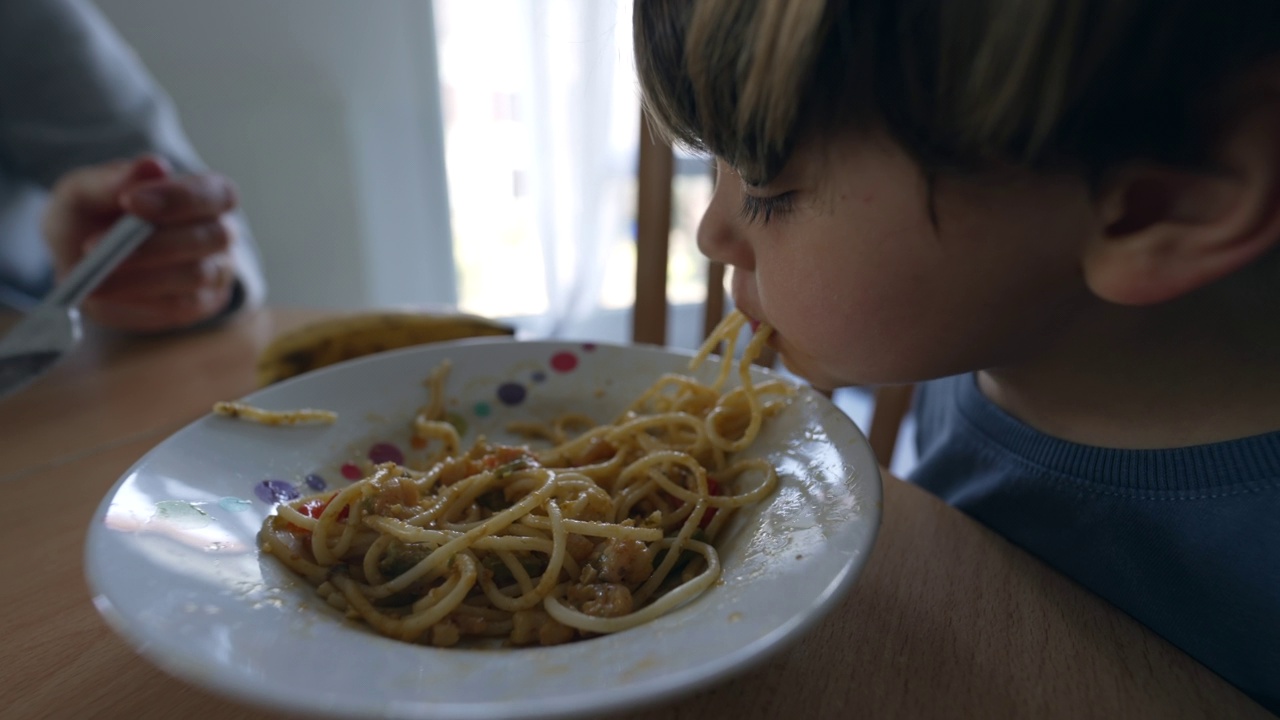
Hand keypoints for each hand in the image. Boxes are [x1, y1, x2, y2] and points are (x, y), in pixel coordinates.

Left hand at [41, 155, 240, 332]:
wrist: (83, 263)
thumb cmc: (92, 218)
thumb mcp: (84, 192)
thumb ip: (112, 180)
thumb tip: (154, 166)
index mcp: (207, 194)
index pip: (217, 193)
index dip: (180, 198)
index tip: (130, 201)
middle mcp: (221, 233)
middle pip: (212, 237)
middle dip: (154, 243)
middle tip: (94, 245)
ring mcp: (216, 272)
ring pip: (195, 274)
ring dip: (139, 274)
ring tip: (91, 274)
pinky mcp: (199, 304)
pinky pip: (178, 305)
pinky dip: (136, 297)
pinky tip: (102, 291)